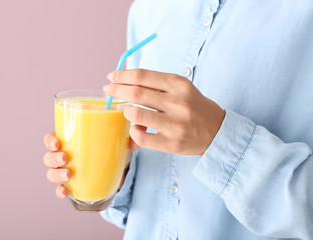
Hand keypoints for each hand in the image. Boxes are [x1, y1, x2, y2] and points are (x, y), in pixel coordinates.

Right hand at [43, 133, 138, 198]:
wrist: (114, 169)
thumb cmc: (108, 148)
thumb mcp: (116, 141)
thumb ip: (125, 139)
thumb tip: (135, 143)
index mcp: (69, 141)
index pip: (52, 139)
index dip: (50, 140)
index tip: (57, 142)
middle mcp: (63, 156)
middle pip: (49, 157)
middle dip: (53, 158)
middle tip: (65, 158)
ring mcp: (65, 172)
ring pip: (52, 173)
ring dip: (56, 174)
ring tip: (68, 175)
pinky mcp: (72, 186)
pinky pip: (60, 190)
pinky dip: (60, 191)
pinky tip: (65, 192)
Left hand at [103, 69, 224, 155]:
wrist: (217, 131)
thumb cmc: (193, 106)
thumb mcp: (180, 88)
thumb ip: (156, 84)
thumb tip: (124, 81)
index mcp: (179, 84)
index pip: (142, 76)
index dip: (122, 76)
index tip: (112, 77)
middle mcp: (178, 102)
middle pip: (136, 93)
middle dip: (116, 90)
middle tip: (108, 90)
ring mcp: (175, 124)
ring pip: (136, 115)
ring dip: (125, 112)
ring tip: (126, 111)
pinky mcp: (172, 143)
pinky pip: (141, 137)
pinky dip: (133, 132)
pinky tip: (136, 129)